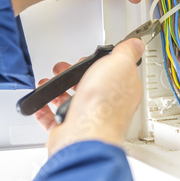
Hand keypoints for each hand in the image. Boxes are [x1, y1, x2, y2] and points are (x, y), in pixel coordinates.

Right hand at [35, 39, 144, 156]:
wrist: (84, 136)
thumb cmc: (104, 104)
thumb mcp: (120, 64)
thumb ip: (127, 53)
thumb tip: (136, 45)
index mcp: (123, 90)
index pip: (117, 73)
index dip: (103, 63)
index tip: (92, 57)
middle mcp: (107, 106)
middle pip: (92, 86)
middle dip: (75, 74)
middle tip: (65, 68)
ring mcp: (88, 119)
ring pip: (73, 101)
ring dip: (58, 90)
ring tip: (49, 82)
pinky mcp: (70, 129)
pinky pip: (54, 119)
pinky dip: (45, 110)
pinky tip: (42, 104)